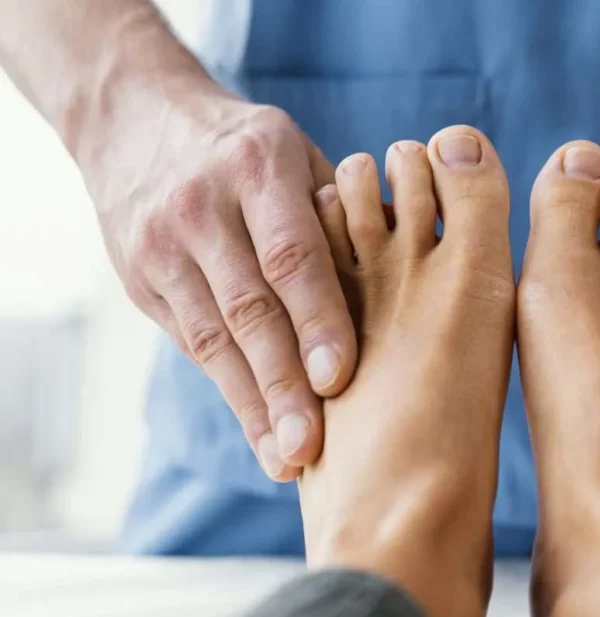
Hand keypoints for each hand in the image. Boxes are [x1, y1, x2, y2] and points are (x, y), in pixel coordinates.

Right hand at [96, 92, 355, 480]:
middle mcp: (202, 207)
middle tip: (312, 447)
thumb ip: (343, 212)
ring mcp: (162, 247)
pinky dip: (232, 393)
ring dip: (254, 406)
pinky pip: (195, 346)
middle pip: (248, 308)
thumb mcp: (296, 153)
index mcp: (258, 167)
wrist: (134, 120)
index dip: (316, 318)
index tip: (338, 376)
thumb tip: (414, 270)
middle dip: (282, 384)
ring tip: (289, 461)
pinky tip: (261, 434)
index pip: (291, 254)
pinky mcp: (141, 282)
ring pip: (214, 340)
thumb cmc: (247, 148)